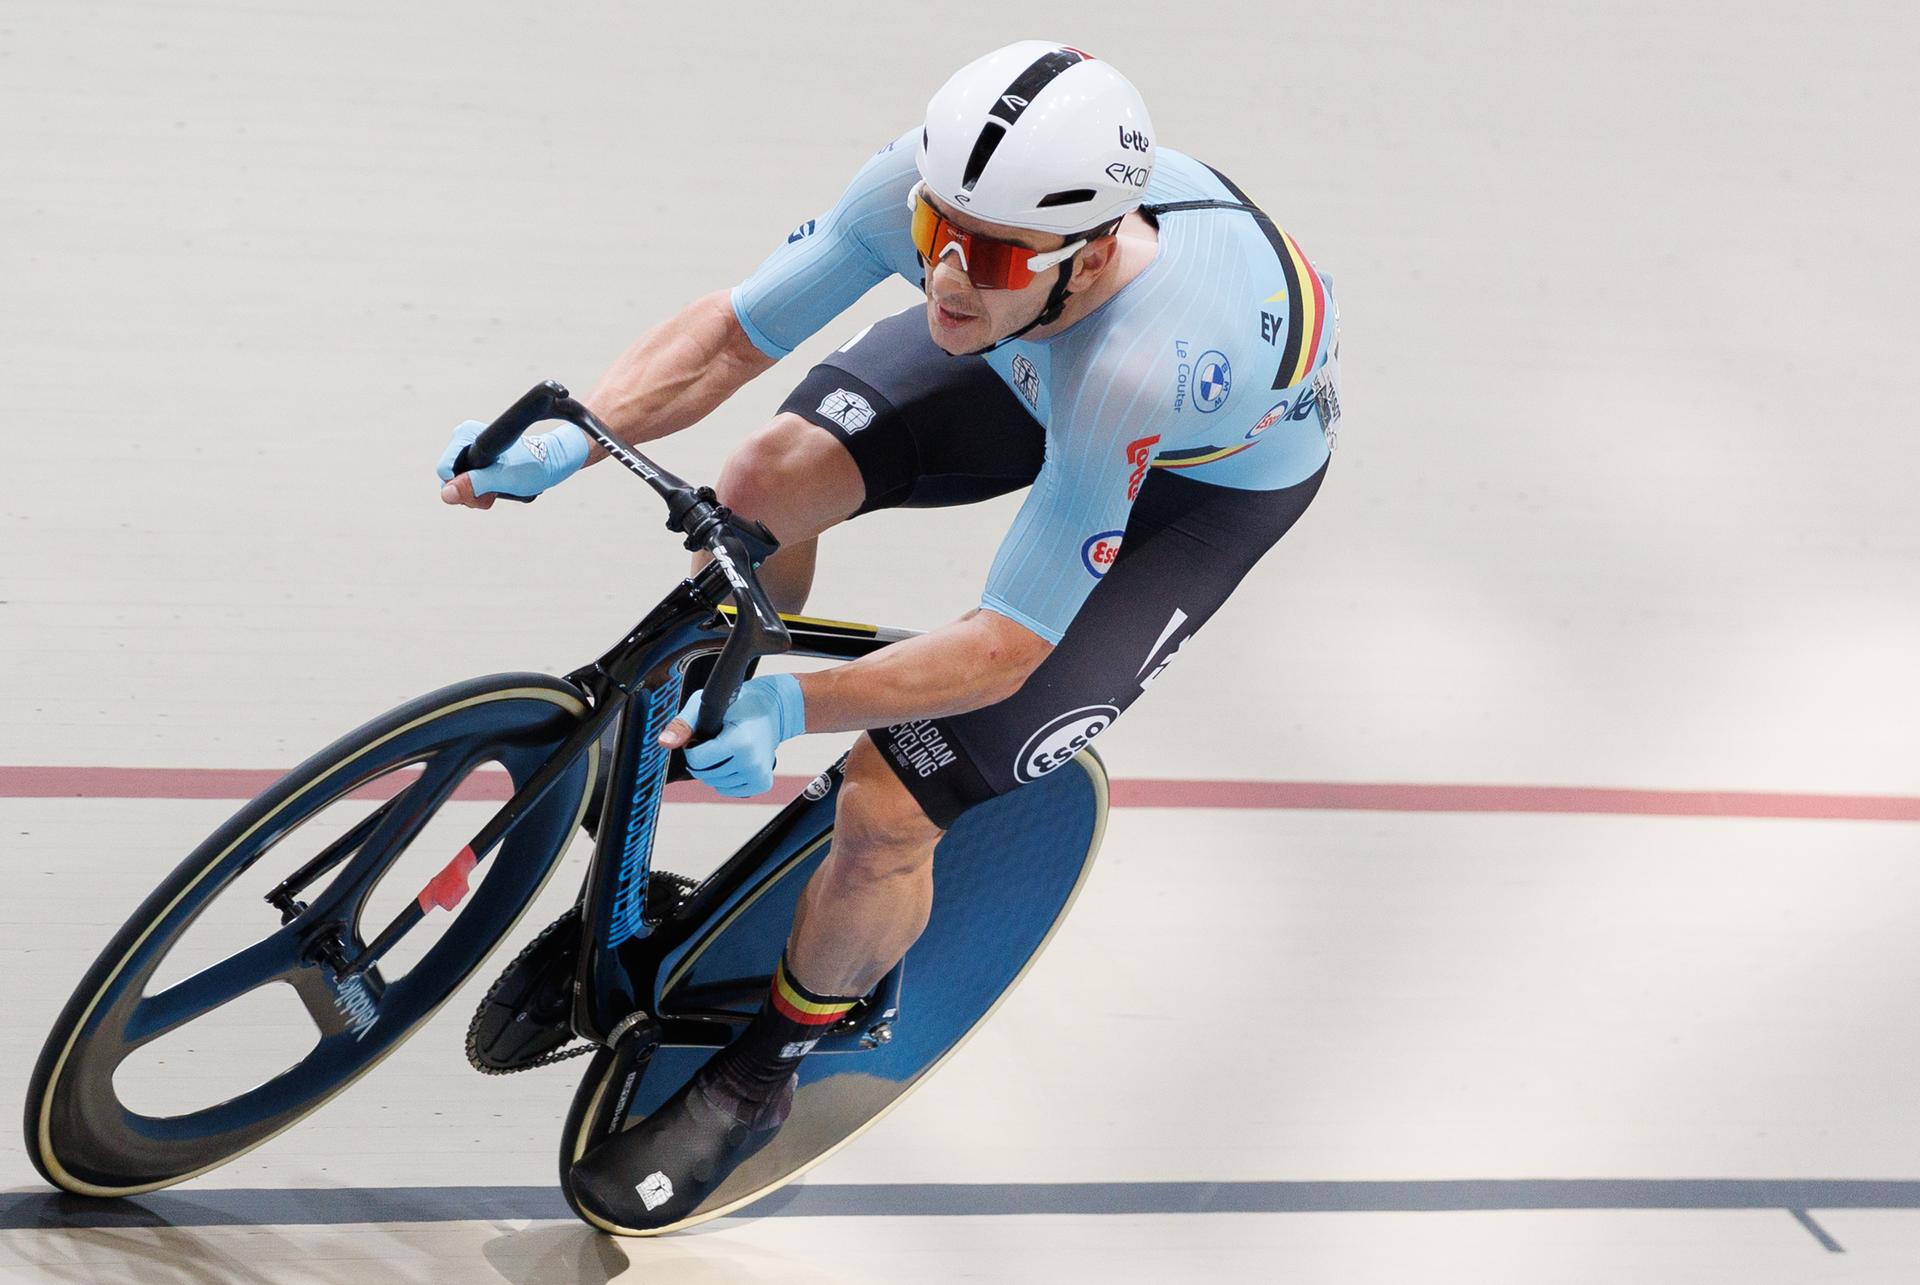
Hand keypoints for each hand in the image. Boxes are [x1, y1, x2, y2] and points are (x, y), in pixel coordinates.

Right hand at [437, 419, 589, 507]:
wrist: (551, 461)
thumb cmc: (532, 465)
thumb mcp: (503, 478)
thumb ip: (474, 484)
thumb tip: (445, 494)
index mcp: (465, 434)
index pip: (444, 471)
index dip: (462, 486)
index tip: (486, 487)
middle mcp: (462, 440)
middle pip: (450, 481)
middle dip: (472, 493)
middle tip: (496, 491)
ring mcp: (468, 452)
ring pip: (458, 487)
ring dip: (479, 495)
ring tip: (501, 489)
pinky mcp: (475, 463)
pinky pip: (468, 487)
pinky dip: (483, 493)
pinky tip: (499, 489)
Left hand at [659, 674, 805, 797]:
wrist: (773, 710)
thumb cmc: (738, 704)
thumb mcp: (706, 705)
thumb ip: (683, 725)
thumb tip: (664, 743)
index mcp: (740, 742)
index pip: (697, 760)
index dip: (692, 748)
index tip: (702, 735)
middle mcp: (752, 762)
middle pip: (705, 774)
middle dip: (702, 760)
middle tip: (714, 740)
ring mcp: (759, 775)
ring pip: (716, 784)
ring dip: (713, 770)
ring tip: (726, 748)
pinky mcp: (762, 783)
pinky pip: (729, 790)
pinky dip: (725, 779)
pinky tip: (734, 761)